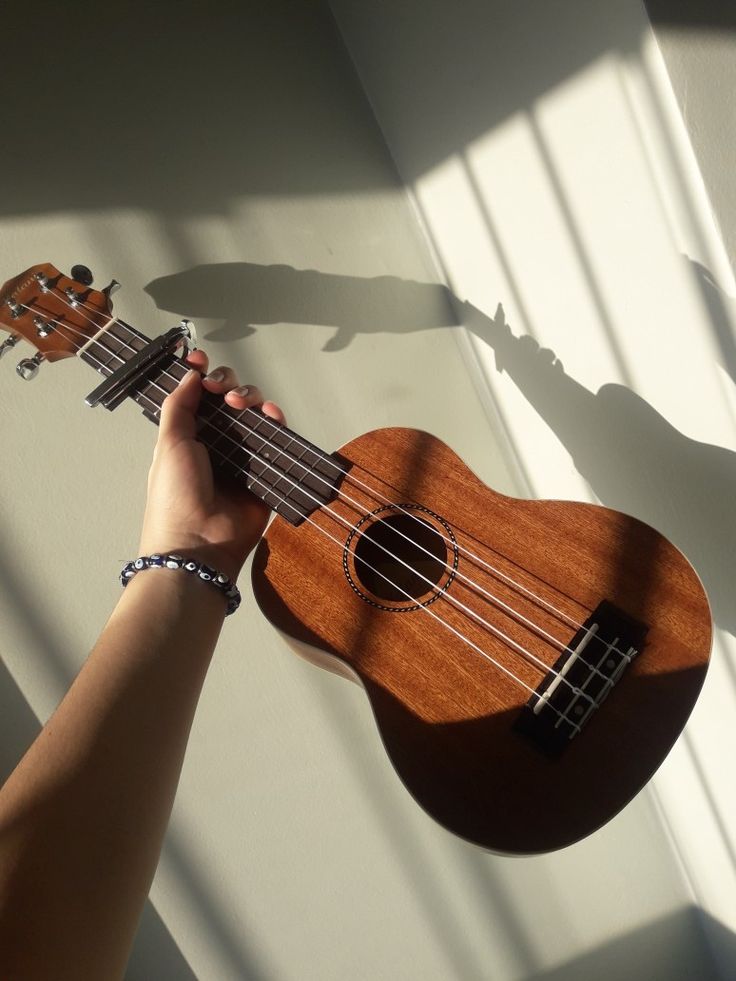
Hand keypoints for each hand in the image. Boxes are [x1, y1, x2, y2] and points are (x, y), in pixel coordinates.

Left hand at [138, 350, 284, 580]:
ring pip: (254, 415)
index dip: (201, 375)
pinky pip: (276, 440)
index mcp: (187, 436)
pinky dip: (276, 421)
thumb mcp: (168, 445)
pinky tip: (271, 414)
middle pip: (228, 401)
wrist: (199, 542)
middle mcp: (216, 443)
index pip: (198, 397)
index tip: (201, 360)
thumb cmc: (175, 494)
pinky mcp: (266, 472)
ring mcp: (243, 457)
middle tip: (223, 394)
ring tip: (242, 406)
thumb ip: (179, 407)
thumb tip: (190, 374)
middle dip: (227, 386)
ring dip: (250, 400)